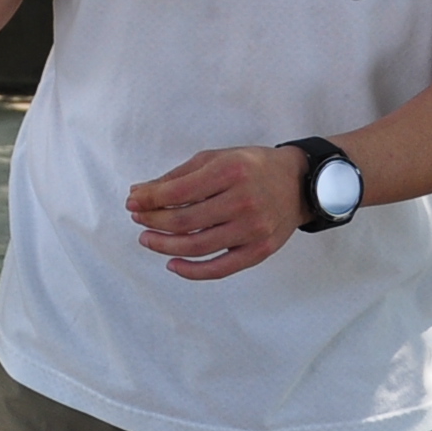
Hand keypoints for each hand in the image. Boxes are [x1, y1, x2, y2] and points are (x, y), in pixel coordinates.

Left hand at [126, 144, 306, 279]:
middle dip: (152, 221)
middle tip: (137, 220)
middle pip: (183, 220)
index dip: (148, 199)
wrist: (299, 183)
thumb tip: (139, 192)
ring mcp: (253, 229)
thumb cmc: (252, 167)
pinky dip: (192, 271)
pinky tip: (172, 264)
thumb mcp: (216, 158)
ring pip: (196, 246)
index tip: (131, 202)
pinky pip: (220, 268)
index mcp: (229, 172)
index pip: (177, 191)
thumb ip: (177, 176)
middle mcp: (243, 201)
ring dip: (164, 246)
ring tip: (147, 239)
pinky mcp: (260, 250)